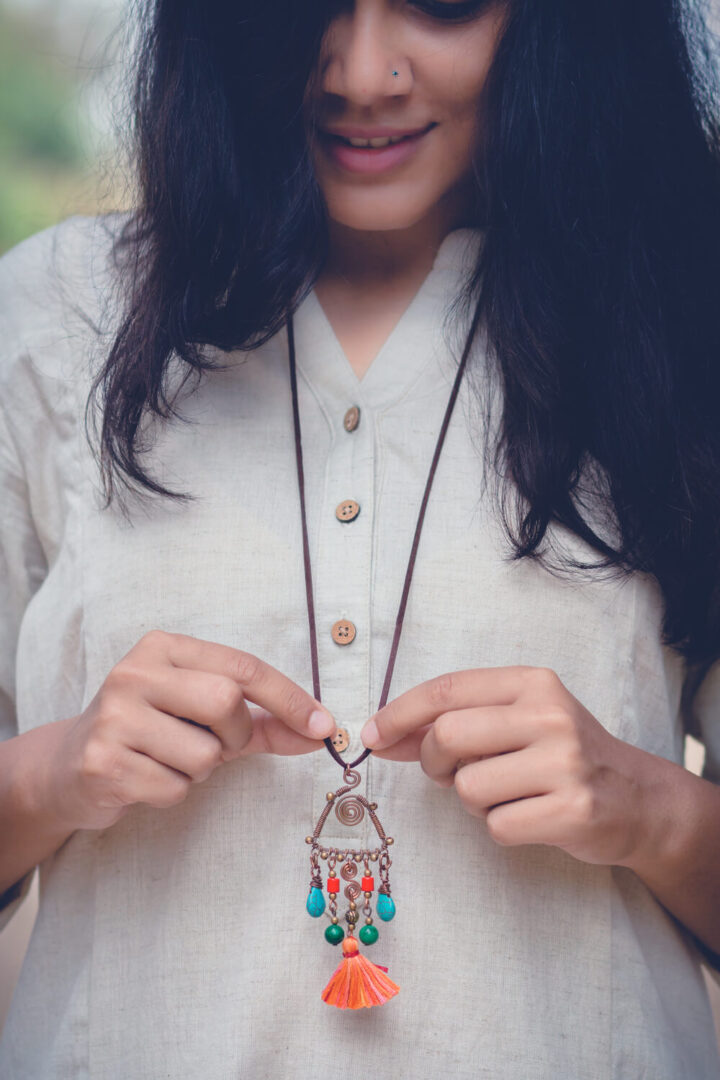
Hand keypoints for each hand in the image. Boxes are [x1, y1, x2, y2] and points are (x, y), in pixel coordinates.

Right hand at [43, 630, 335, 831]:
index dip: (289, 697)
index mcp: (164, 648)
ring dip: (200, 769)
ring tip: (168, 759)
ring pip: (203, 753)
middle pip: (225, 702)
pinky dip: (172, 791)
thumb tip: (321, 731)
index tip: (324, 724)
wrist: (71, 767)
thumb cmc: (154, 734)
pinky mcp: (102, 762)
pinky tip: (144, 778)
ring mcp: (114, 716)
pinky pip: (174, 787)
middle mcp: (134, 672)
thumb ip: (265, 722)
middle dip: (233, 735)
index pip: (242, 666)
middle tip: (212, 744)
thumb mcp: (208, 718)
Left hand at [360, 665, 662, 867]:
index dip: (399, 713)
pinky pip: (497, 825)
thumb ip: (455, 721)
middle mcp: (550, 715)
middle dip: (433, 762)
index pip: (446, 690)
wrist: (637, 798)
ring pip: (468, 787)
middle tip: (448, 774)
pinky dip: (500, 827)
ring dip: (472, 801)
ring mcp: (564, 763)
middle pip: (448, 735)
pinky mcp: (572, 810)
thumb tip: (380, 735)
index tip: (373, 735)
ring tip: (504, 794)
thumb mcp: (517, 720)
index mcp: (532, 683)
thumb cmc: (561, 754)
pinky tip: (529, 815)